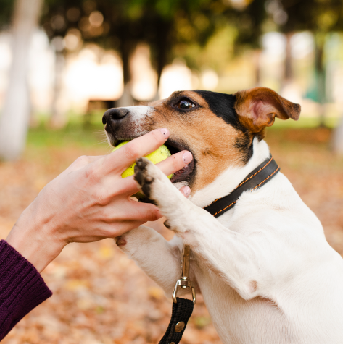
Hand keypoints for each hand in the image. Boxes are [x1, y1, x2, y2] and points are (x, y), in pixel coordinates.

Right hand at [6, 128, 192, 271]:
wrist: (49, 224)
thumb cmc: (63, 190)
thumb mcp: (80, 167)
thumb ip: (105, 160)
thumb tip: (128, 153)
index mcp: (97, 172)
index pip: (130, 152)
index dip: (150, 140)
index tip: (165, 131)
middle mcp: (107, 192)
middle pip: (147, 177)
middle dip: (172, 165)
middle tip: (188, 156)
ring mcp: (113, 213)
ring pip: (152, 205)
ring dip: (171, 195)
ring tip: (186, 187)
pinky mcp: (116, 229)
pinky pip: (142, 219)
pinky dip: (155, 210)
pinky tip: (165, 204)